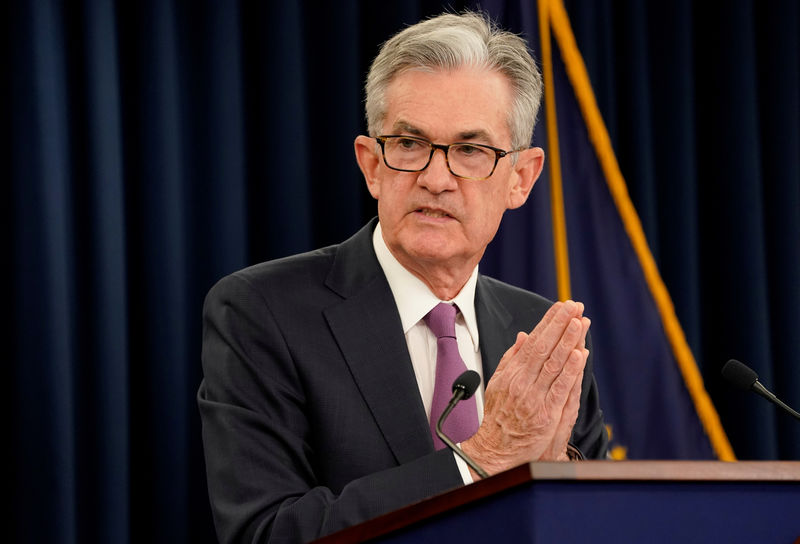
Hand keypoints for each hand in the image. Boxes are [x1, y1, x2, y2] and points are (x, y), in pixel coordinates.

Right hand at [461, 300, 589, 474]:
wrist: (495, 450)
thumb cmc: (498, 417)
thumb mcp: (498, 383)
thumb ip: (511, 359)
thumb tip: (522, 336)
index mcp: (512, 373)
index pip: (533, 341)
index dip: (548, 322)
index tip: (561, 306)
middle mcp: (522, 382)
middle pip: (544, 347)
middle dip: (560, 324)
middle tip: (575, 305)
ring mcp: (534, 398)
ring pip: (554, 364)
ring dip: (568, 341)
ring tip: (580, 321)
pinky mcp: (546, 415)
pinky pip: (560, 389)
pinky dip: (570, 371)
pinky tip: (579, 355)